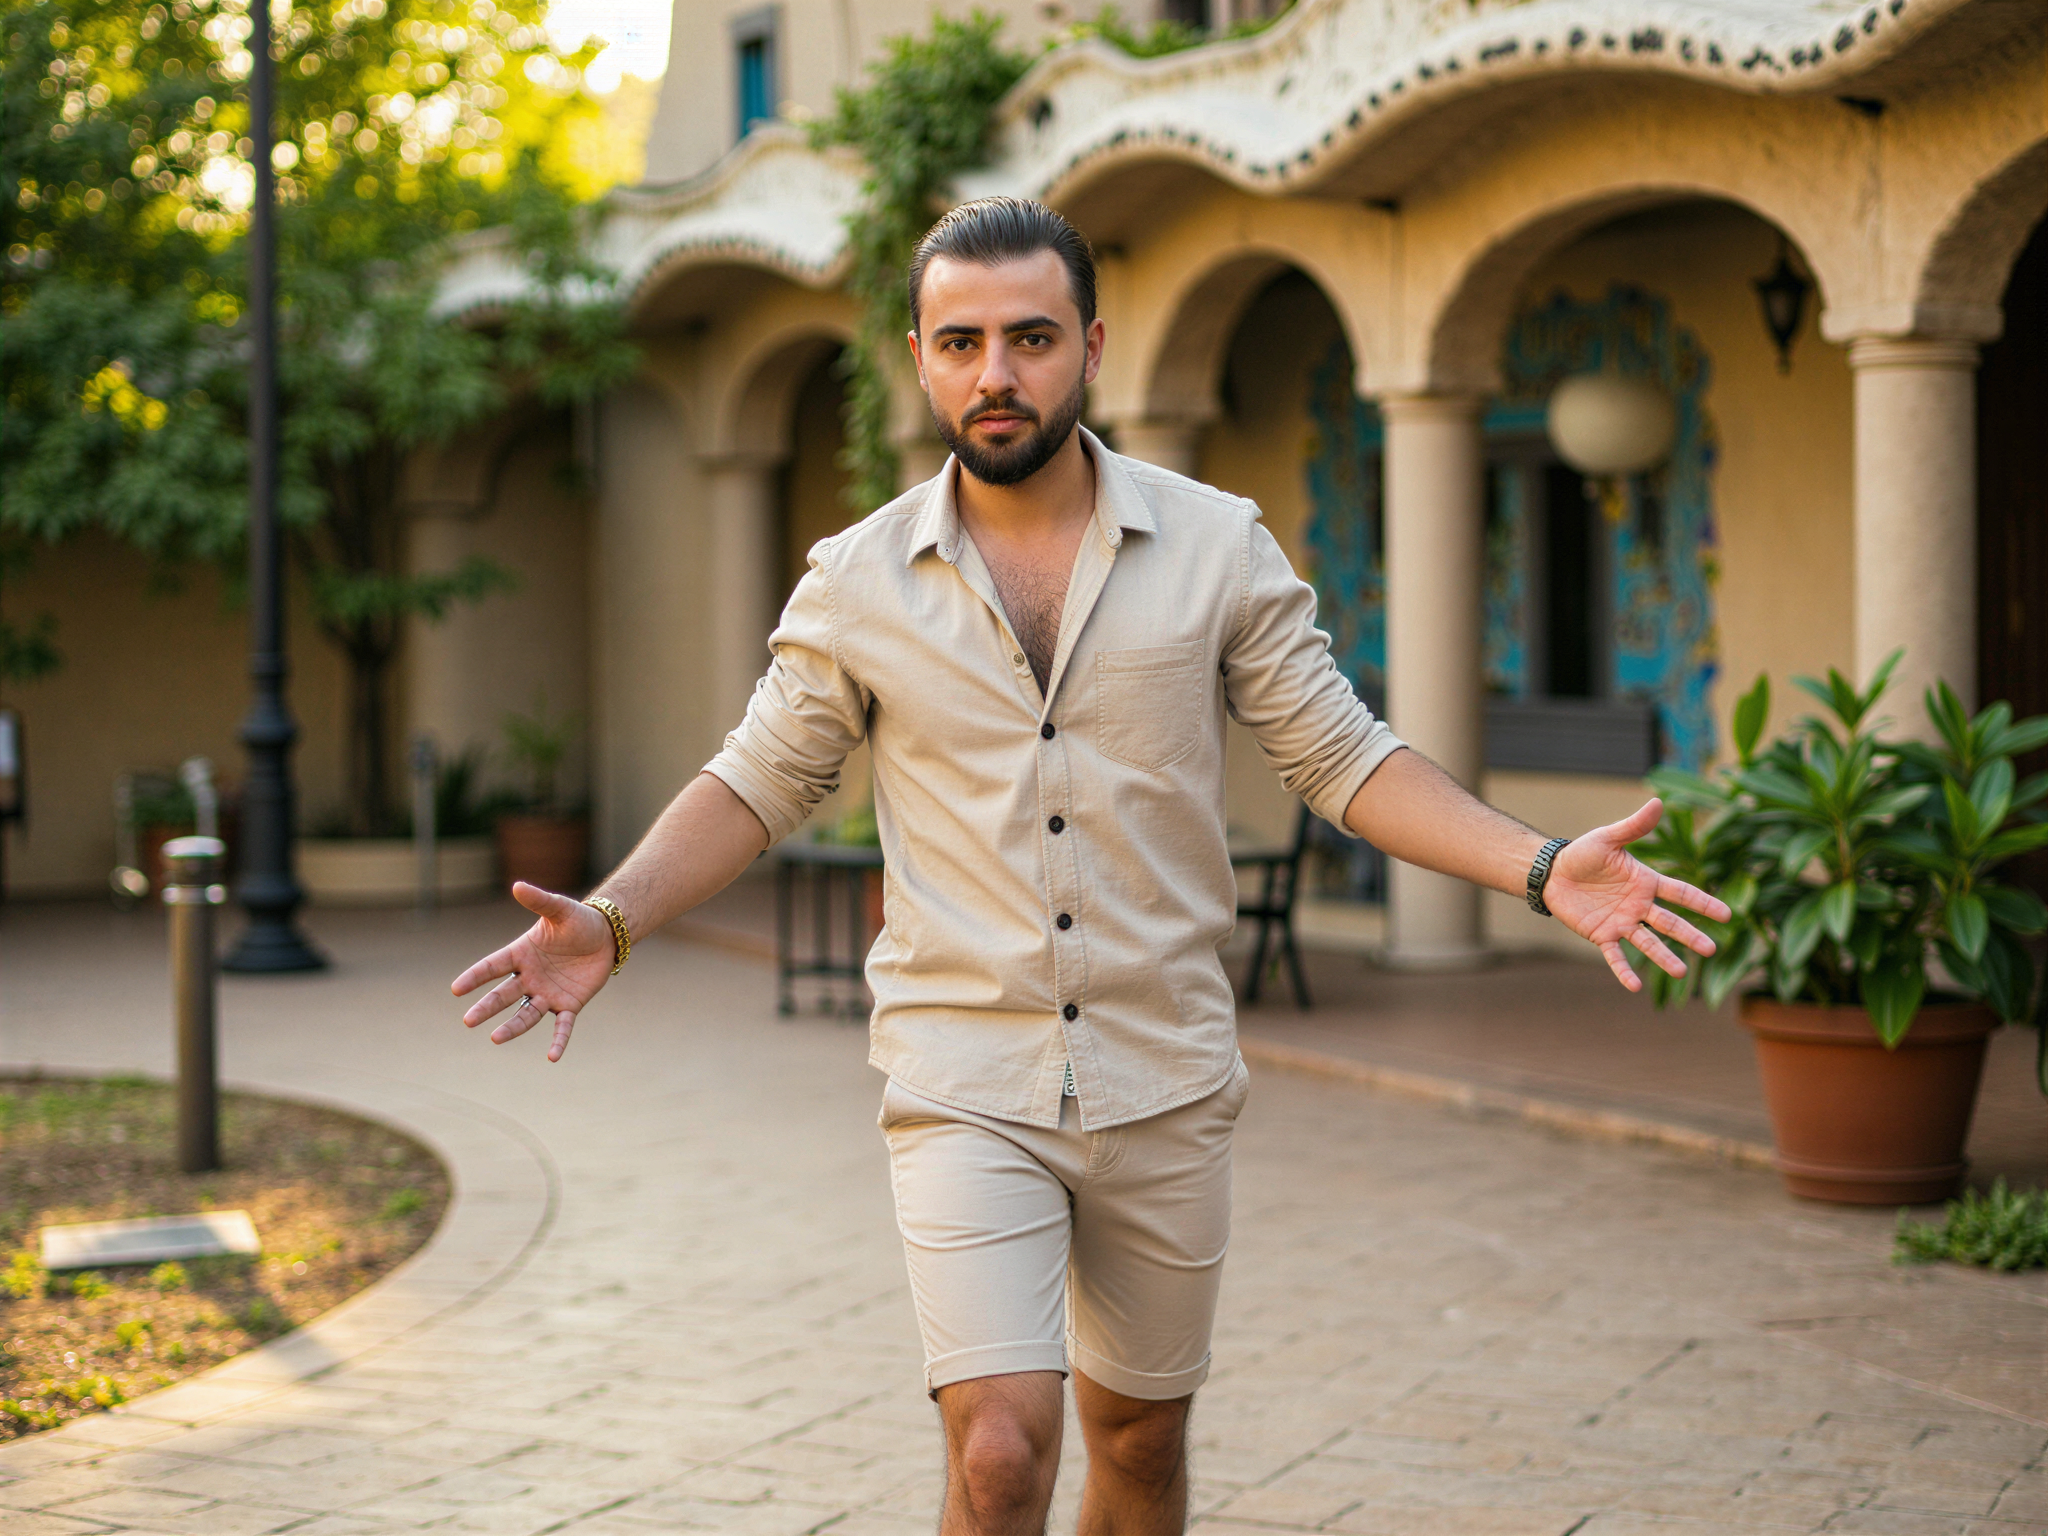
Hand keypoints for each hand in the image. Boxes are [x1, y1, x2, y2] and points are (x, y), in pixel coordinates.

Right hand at [450, 882, 616, 1060]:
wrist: (606, 935)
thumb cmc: (578, 920)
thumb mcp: (560, 909)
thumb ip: (540, 900)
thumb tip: (518, 885)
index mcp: (521, 954)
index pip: (492, 966)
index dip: (475, 977)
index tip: (456, 989)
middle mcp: (530, 977)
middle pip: (504, 994)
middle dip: (487, 1007)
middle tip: (468, 1021)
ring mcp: (548, 993)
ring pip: (526, 1014)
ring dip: (512, 1027)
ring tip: (495, 1039)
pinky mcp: (570, 1005)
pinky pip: (562, 1026)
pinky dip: (558, 1041)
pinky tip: (553, 1057)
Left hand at [1541, 799, 1731, 992]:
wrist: (1553, 873)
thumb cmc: (1583, 853)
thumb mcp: (1608, 838)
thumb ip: (1633, 826)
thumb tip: (1658, 802)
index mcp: (1646, 882)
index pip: (1681, 893)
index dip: (1703, 903)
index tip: (1727, 914)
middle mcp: (1639, 905)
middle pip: (1670, 922)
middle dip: (1690, 935)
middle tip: (1711, 949)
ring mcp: (1622, 922)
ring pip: (1648, 943)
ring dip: (1664, 957)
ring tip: (1680, 972)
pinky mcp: (1602, 935)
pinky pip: (1616, 956)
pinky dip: (1624, 970)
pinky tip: (1633, 987)